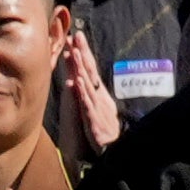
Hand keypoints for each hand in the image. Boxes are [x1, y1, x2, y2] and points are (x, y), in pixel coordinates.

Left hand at [62, 33, 121, 156]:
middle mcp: (99, 98)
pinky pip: (87, 105)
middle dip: (83, 53)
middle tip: (75, 35)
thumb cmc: (103, 132)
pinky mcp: (94, 122)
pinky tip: (77, 81)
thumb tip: (76, 79)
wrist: (115, 154)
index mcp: (98, 95)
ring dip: (81, 68)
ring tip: (74, 52)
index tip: (75, 37)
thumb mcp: (95, 110)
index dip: (83, 54)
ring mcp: (97, 109)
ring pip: (88, 85)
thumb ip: (87, 96)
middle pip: (90, 72)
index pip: (90, 70)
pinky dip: (83, 93)